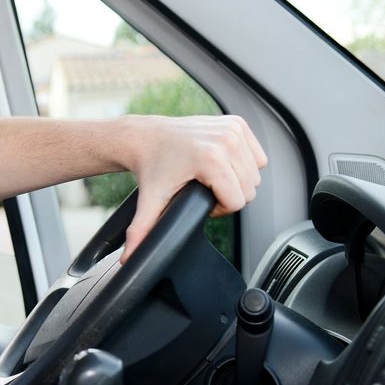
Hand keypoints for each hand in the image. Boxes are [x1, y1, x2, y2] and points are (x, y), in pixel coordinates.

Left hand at [119, 115, 267, 262]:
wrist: (145, 138)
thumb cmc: (150, 168)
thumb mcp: (149, 202)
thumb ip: (142, 231)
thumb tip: (127, 261)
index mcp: (211, 159)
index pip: (238, 202)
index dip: (218, 208)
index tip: (198, 198)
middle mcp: (226, 141)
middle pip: (250, 189)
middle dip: (228, 194)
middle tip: (202, 187)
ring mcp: (233, 130)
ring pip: (256, 173)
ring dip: (236, 179)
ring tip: (210, 176)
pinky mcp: (237, 123)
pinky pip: (257, 155)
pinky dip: (243, 162)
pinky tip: (220, 163)